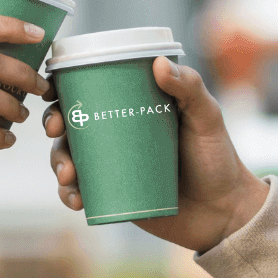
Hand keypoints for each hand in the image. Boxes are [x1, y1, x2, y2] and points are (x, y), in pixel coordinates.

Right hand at [45, 57, 267, 252]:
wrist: (225, 213)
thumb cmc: (218, 159)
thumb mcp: (207, 118)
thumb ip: (190, 89)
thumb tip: (158, 64)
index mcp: (132, 106)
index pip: (90, 89)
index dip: (63, 86)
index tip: (53, 90)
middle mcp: (117, 133)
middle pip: (71, 121)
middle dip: (52, 123)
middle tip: (57, 130)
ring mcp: (112, 165)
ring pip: (69, 156)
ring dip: (57, 162)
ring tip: (68, 175)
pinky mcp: (112, 195)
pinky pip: (80, 192)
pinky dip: (69, 194)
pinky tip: (74, 199)